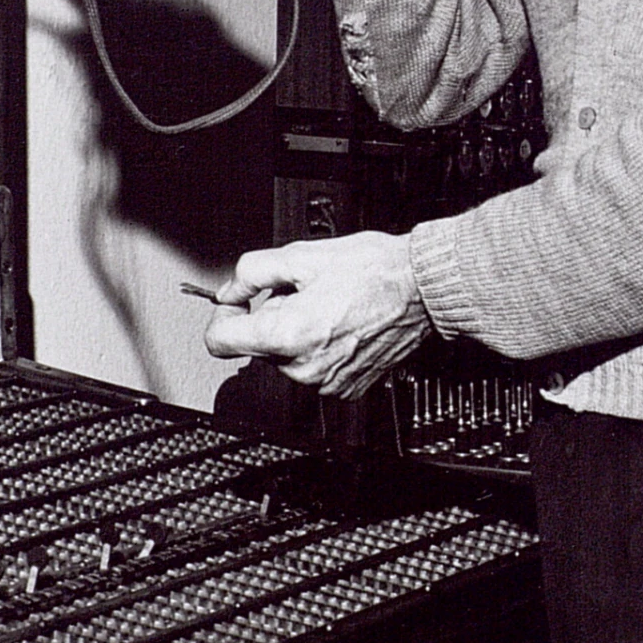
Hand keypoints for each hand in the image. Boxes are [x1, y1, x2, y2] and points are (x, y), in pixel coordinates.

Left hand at [202, 232, 429, 397]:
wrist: (422, 289)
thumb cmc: (373, 271)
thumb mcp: (300, 255)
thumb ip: (251, 272)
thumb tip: (231, 289)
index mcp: (288, 335)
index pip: (219, 342)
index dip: (223, 314)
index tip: (237, 301)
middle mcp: (304, 368)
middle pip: (256, 346)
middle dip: (270, 316)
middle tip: (300, 291)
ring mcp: (326, 382)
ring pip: (284, 356)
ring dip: (294, 330)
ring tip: (325, 304)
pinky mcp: (346, 387)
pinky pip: (312, 367)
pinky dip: (317, 345)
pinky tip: (338, 322)